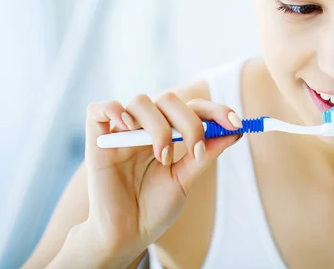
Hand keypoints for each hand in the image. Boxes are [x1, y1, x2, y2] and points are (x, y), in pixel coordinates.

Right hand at [82, 93, 242, 262]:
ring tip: (163, 157)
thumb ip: (206, 152)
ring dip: (158, 127)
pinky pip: (100, 109)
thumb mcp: (186, 178)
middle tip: (196, 150)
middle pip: (169, 99)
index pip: (192, 108)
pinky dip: (115, 111)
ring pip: (141, 101)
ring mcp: (121, 131)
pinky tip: (128, 128)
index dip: (215, 110)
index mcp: (168, 133)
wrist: (127, 234)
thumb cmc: (154, 208)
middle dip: (189, 121)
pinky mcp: (96, 139)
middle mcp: (145, 127)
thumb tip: (235, 130)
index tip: (237, 123)